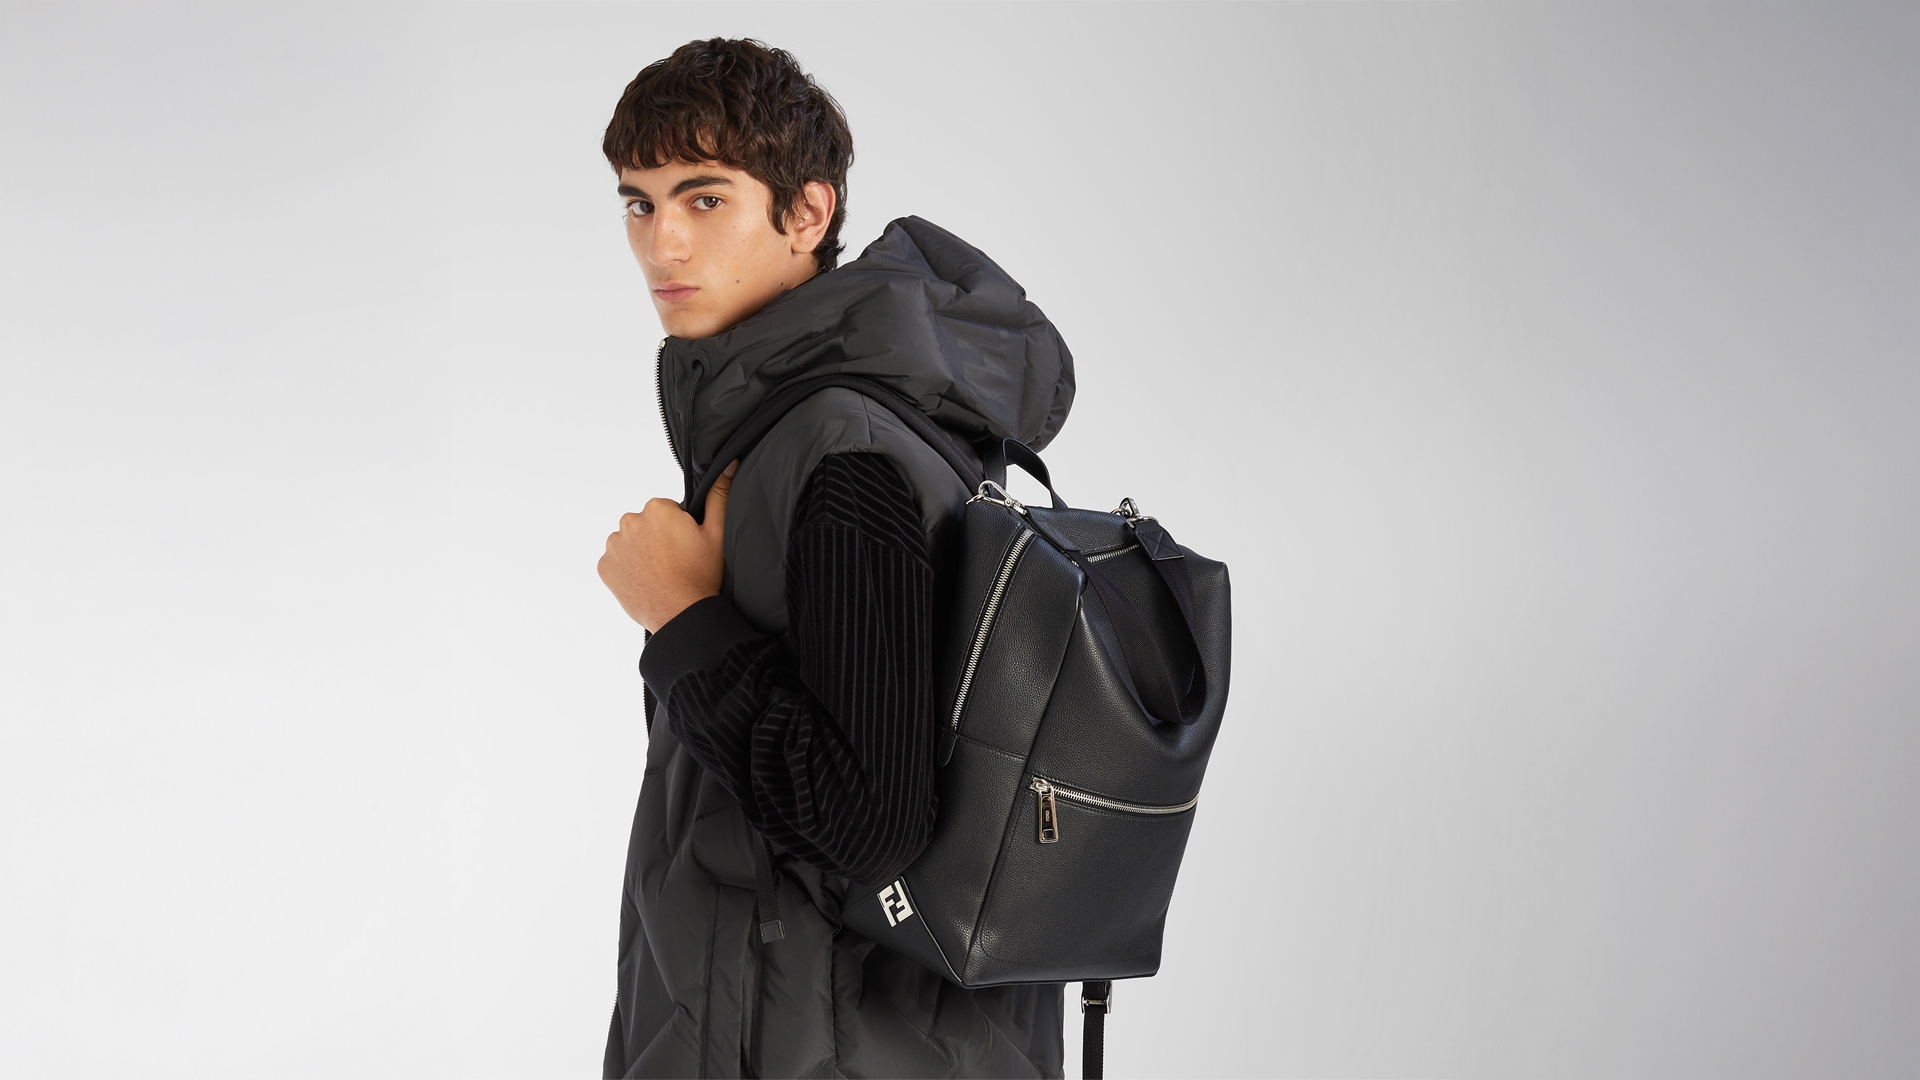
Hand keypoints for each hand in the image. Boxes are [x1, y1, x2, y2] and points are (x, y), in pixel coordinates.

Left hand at [598, 460, 735, 631]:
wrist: (680, 615)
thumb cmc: (700, 577)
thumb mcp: (717, 534)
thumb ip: (719, 495)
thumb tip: (727, 466)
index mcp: (657, 509)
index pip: (667, 510)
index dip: (680, 527)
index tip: (687, 546)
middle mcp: (630, 522)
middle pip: (646, 523)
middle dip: (659, 537)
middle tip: (676, 560)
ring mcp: (614, 546)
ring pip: (630, 541)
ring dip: (642, 552)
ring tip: (662, 572)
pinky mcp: (605, 567)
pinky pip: (616, 561)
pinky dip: (628, 568)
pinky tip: (646, 580)